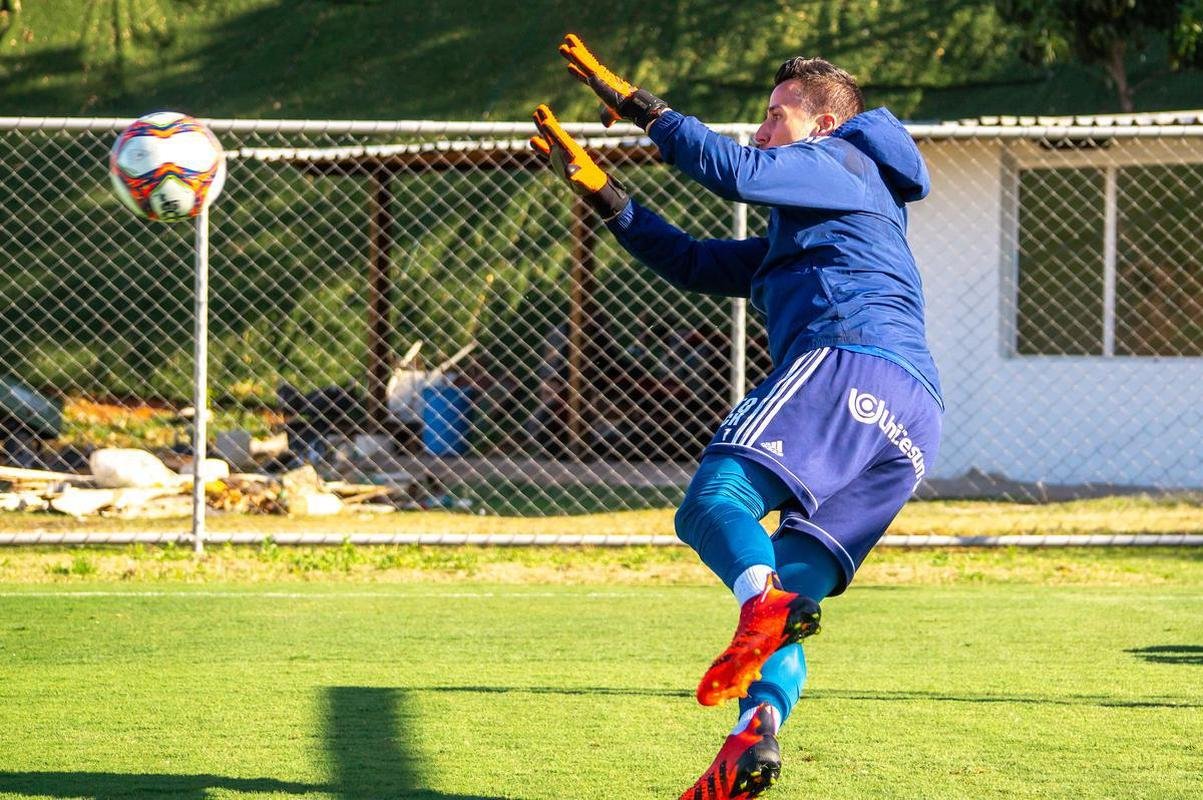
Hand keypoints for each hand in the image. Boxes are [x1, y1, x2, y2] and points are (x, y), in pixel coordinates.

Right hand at [530, 104, 628, 218]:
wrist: (591, 185)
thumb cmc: (589, 182)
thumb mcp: (582, 180)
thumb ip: (575, 175)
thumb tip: (569, 173)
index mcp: (572, 150)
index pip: (561, 138)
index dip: (553, 131)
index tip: (546, 121)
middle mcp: (565, 148)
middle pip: (554, 132)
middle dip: (547, 120)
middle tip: (540, 107)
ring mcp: (560, 152)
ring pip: (549, 137)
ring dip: (542, 127)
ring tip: (534, 114)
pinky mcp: (557, 158)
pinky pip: (546, 150)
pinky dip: (540, 145)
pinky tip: (532, 139)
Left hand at [558, 33, 667, 129]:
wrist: (631, 106)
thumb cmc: (624, 109)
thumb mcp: (611, 114)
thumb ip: (606, 117)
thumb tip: (606, 124)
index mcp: (600, 85)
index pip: (585, 77)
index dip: (577, 72)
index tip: (568, 67)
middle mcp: (599, 77)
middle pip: (583, 63)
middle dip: (573, 54)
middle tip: (562, 46)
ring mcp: (598, 75)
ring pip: (584, 60)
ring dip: (575, 49)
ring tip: (566, 38)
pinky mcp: (599, 77)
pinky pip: (587, 65)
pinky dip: (579, 58)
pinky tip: (571, 50)